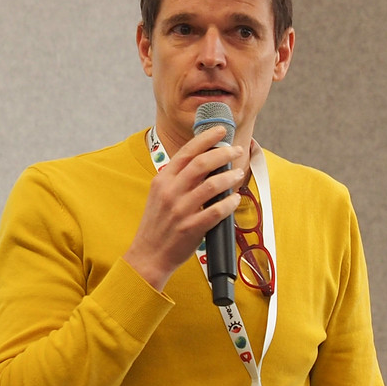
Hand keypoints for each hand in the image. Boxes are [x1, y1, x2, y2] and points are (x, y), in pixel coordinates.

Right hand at [123, 127, 248, 290]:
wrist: (148, 255)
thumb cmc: (157, 225)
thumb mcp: (160, 195)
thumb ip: (178, 179)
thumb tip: (204, 163)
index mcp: (163, 180)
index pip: (187, 152)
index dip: (206, 138)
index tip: (221, 131)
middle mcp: (170, 192)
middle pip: (201, 164)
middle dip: (223, 153)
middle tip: (236, 150)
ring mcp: (180, 210)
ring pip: (212, 185)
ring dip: (229, 177)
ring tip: (238, 174)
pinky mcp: (191, 227)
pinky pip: (216, 211)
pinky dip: (229, 203)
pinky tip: (235, 199)